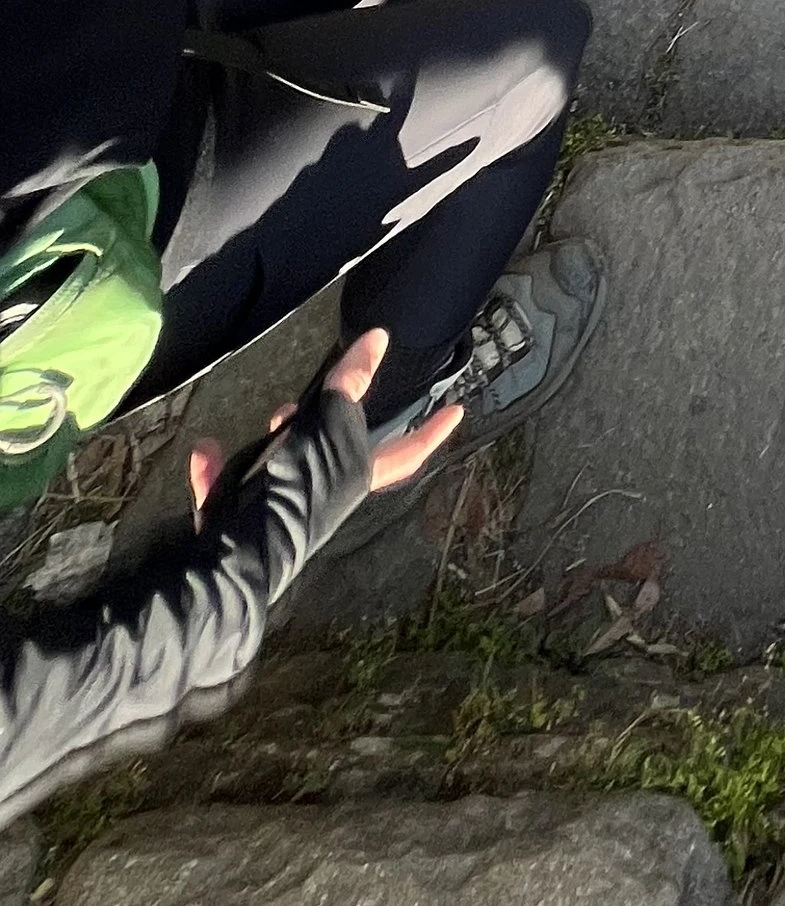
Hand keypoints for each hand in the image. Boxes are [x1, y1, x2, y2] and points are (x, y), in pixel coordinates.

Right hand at [185, 326, 464, 524]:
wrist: (229, 566)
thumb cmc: (291, 493)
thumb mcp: (327, 430)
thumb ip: (349, 386)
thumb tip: (378, 340)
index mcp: (353, 477)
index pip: (406, 452)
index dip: (432, 431)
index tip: (458, 410)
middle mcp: (322, 496)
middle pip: (332, 452)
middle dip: (325, 422)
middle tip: (318, 400)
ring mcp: (278, 512)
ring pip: (280, 465)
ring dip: (273, 441)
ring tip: (272, 419)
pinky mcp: (235, 523)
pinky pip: (226, 489)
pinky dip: (215, 471)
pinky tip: (206, 450)